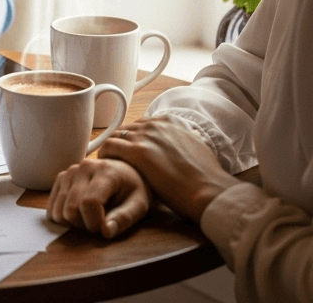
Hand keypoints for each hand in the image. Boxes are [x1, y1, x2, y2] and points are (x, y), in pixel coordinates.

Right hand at [47, 157, 152, 238]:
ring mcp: (70, 172)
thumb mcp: (139, 205)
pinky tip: (79, 214)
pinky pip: (52, 207)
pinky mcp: (61, 178)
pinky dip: (63, 217)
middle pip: (71, 209)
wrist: (125, 173)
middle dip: (84, 224)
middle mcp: (84, 167)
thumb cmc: (133, 190)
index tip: (105, 228)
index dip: (95, 223)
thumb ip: (125, 218)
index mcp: (106, 171)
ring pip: (59, 210)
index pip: (89, 202)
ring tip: (90, 217)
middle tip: (99, 223)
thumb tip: (106, 232)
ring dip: (73, 222)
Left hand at [97, 116, 238, 222]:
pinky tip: (105, 168)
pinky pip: (109, 147)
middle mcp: (156, 124)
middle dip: (120, 144)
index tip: (130, 152)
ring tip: (109, 165)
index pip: (141, 125)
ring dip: (111, 150)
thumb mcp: (195, 149)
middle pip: (126, 129)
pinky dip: (104, 156)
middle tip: (116, 160)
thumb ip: (180, 144)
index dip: (133, 140)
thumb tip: (176, 152)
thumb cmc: (205, 179)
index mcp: (170, 122)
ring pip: (115, 136)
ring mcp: (146, 136)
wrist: (208, 190)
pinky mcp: (137, 152)